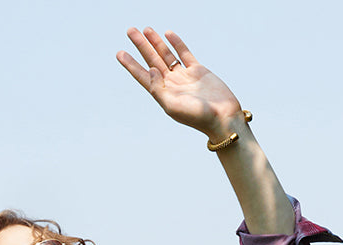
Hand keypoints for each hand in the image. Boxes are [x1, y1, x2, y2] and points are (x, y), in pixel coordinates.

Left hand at [116, 27, 243, 140]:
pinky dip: (176, 43)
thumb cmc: (197, 117)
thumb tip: (150, 69)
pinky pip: (184, 53)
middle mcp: (172, 84)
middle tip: (130, 31)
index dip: (131, 64)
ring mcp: (184, 76)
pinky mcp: (198, 71)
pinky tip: (168, 34)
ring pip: (166, 55)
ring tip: (145, 29)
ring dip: (155, 42)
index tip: (120, 53)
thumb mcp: (172, 106)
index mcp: (163, 94)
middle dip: (141, 46)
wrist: (222, 117)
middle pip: (152, 60)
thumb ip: (158, 89)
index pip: (143, 76)